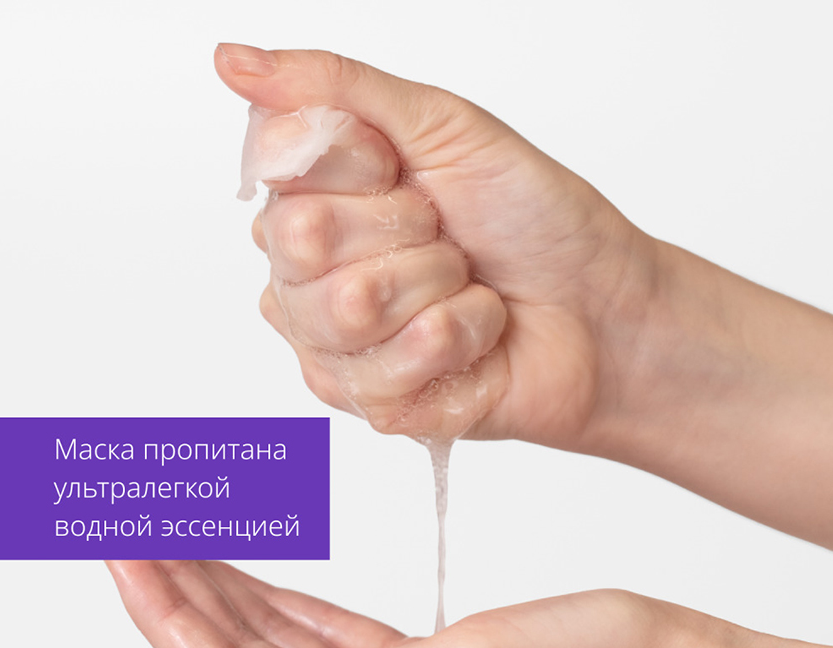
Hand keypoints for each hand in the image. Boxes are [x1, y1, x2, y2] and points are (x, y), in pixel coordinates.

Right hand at [216, 46, 832, 550]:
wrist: (601, 307)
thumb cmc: (533, 219)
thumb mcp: (443, 126)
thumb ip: (335, 90)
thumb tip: (230, 59)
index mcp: (316, 204)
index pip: (281, 170)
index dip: (363, 166)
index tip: (412, 173)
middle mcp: (310, 279)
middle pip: (302, 240)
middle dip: (406, 228)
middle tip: (448, 237)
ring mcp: (336, 347)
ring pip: (347, 306)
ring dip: (437, 286)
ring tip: (466, 288)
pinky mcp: (373, 403)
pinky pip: (386, 369)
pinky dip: (458, 338)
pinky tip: (476, 336)